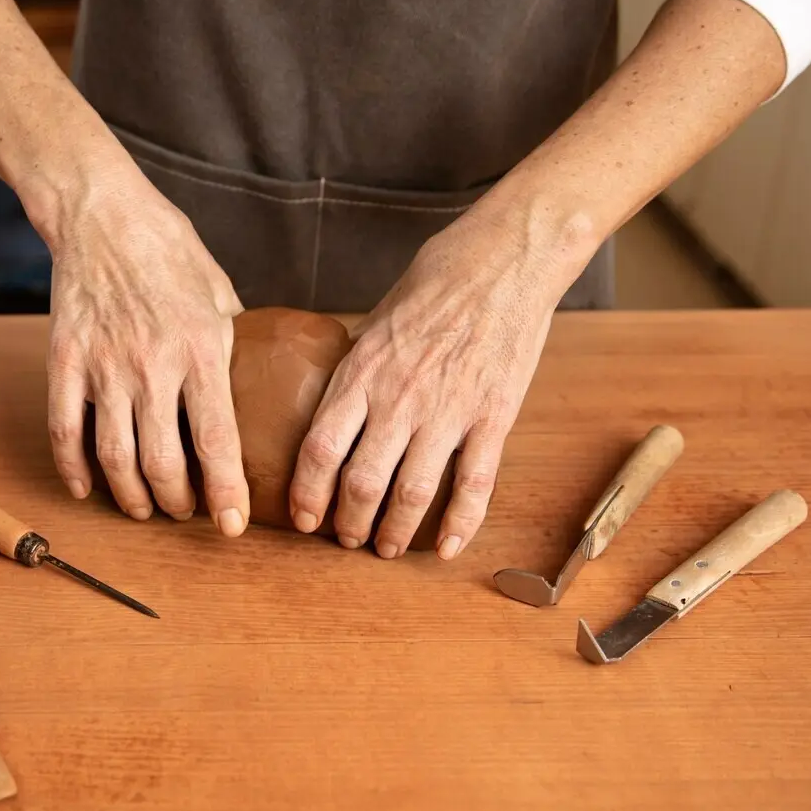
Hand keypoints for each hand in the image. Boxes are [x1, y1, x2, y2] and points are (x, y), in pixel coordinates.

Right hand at [44, 162, 251, 537]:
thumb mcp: (219, 295)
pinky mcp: (65, 362)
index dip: (226, 493)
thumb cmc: (169, 250)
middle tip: (186, 512)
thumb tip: (253, 383)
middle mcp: (152, 367)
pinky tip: (87, 489)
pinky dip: (74, 469)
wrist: (102, 214)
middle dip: (178, 503)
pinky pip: (65, 431)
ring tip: (145, 509)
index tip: (234, 526)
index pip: (217, 442)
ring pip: (114, 458)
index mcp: (200, 351)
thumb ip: (231, 346)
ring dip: (132, 496)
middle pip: (162, 463)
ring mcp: (104, 367)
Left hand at [287, 205, 593, 558]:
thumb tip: (335, 398)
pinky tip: (444, 549)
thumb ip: (357, 366)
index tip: (304, 518)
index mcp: (362, 372)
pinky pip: (474, 485)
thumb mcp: (376, 319)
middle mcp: (399, 398)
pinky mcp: (493, 417)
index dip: (307, 493)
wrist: (506, 260)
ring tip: (384, 548)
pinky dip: (459, 525)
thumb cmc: (437, 281)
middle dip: (348, 523)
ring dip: (393, 532)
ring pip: (412, 494)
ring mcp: (448, 411)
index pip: (319, 449)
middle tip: (345, 540)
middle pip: (361, 482)